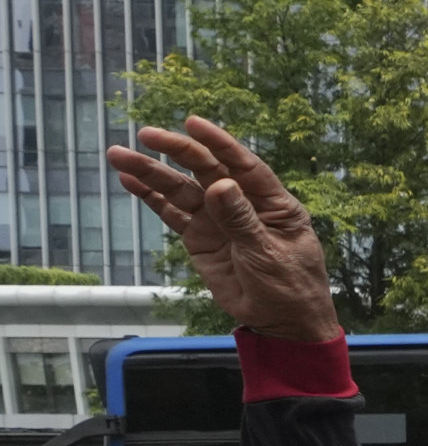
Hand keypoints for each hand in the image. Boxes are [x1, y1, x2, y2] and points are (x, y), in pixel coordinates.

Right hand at [105, 117, 342, 340]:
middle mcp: (242, 203)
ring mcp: (217, 218)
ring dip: (151, 172)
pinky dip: (150, 197)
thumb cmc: (290, 287)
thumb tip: (220, 184)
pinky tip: (128, 181)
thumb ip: (242, 221)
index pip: (244, 165)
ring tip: (119, 156)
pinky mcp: (199, 237)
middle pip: (205, 169)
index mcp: (273, 203)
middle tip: (146, 135)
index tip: (192, 123)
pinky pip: (171, 212)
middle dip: (176, 151)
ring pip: (181, 189)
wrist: (281, 323)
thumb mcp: (268, 255)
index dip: (219, 143)